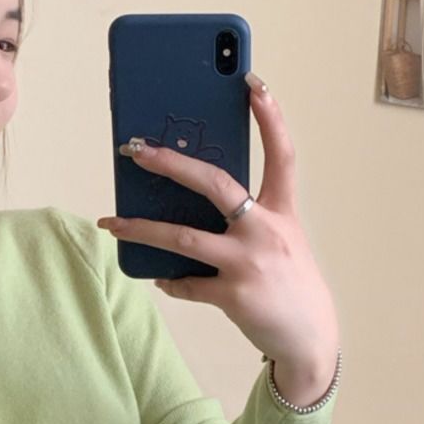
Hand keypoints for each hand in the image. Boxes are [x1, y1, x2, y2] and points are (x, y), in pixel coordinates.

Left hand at [97, 73, 339, 384]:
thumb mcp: (280, 242)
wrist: (310, 341)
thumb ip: (248, 220)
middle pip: (215, 184)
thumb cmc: (290, 285)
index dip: (270, 116)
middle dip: (171, 163)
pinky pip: (187, 283)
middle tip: (137, 150)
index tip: (252, 82)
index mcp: (282, 212)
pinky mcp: (234, 296)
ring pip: (183, 238)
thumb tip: (189, 206)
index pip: (281, 154)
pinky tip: (159, 276)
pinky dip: (169, 280)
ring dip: (142, 229)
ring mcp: (249, 264)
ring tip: (112, 223)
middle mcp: (267, 231)